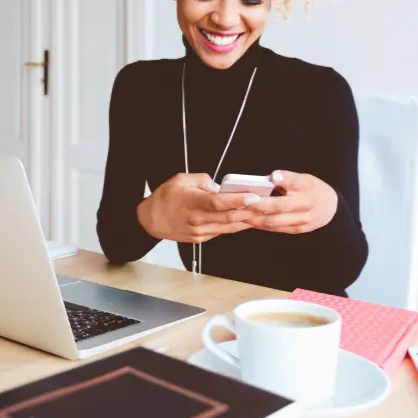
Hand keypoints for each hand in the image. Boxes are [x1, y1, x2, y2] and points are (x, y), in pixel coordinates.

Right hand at [137, 173, 257, 243]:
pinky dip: (235, 225)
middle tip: (267, 204)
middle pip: (228, 217)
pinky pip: (223, 231)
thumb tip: (220, 187)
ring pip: (229, 227)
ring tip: (263, 213)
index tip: (253, 197)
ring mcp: (200, 232)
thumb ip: (203, 180)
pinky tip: (246, 219)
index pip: (218, 202)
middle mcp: (197, 220)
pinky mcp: (201, 239)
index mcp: (192, 203)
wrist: (150, 220)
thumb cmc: (165, 198)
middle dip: (250, 211)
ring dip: (247, 220)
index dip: (237, 200)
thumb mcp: (181, 179)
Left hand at [243, 170, 338, 233]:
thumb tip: (274, 176)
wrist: (331, 209)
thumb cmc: (313, 190)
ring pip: (274, 221)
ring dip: (255, 219)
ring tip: (239, 213)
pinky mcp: (296, 230)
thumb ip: (289, 178)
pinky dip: (261, 225)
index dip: (276, 186)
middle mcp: (305, 207)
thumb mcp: (305, 179)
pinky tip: (249, 220)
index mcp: (307, 190)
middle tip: (242, 202)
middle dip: (258, 206)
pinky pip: (275, 228)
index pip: (292, 185)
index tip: (263, 184)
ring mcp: (301, 221)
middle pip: (278, 208)